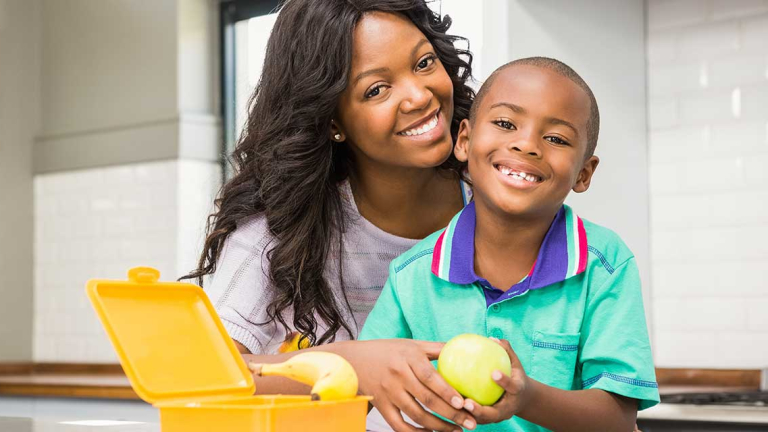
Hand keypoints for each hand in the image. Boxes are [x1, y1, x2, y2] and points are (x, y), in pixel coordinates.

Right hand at [347, 339, 476, 431]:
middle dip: (452, 414)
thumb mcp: (410, 344)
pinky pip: (399, 426)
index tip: (464, 403)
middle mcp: (398, 376)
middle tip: (471, 423)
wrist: (352, 360)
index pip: (430, 377)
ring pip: (416, 415)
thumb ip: (436, 348)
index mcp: (408, 357)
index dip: (447, 391)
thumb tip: (462, 350)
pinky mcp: (381, 406)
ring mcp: (388, 393)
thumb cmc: (387, 351)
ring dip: (438, 427)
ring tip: (457, 430)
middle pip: (427, 399)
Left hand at [461, 338, 529, 424]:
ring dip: (468, 416)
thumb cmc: (515, 375)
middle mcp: (508, 409)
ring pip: (482, 421)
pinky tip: (447, 404)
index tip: (493, 373)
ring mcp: (498, 417)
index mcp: (518, 392)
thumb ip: (506, 350)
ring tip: (453, 407)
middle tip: (467, 402)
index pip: (512, 387)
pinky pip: (474, 419)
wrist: (522, 399)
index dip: (504, 381)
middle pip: (494, 414)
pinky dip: (462, 414)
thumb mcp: (515, 362)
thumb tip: (491, 338)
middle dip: (480, 411)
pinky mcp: (489, 421)